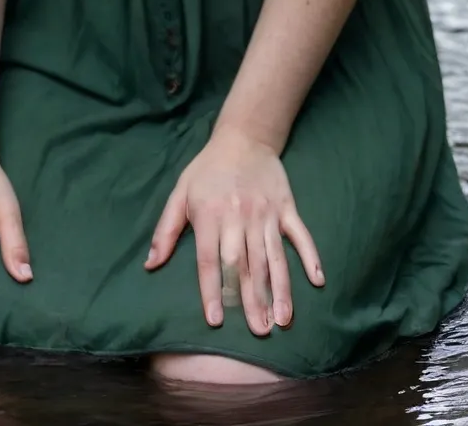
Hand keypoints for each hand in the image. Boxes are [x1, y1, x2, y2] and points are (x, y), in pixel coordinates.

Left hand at [144, 126, 322, 336]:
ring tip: (281, 320)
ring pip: (274, 257)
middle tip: (258, 331)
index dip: (212, 291)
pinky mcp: (287, 207)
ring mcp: (267, 213)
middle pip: (245, 264)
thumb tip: (150, 265)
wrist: (244, 137)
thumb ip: (166, 230)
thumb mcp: (180, 193)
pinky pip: (300, 235)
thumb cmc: (207, 169)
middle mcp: (240, 216)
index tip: (216, 320)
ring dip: (279, 289)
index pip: (210, 260)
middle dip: (251, 299)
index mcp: (211, 215)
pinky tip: (317, 280)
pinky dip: (310, 257)